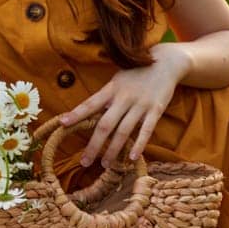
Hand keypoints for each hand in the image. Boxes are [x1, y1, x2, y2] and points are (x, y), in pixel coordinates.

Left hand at [57, 47, 187, 165]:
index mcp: (112, 88)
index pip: (91, 103)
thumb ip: (106, 96)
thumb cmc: (137, 73)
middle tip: (84, 162)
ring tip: (105, 164)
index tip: (62, 124)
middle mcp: (124, 97)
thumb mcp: (118, 80)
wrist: (166, 63)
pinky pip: (146, 130)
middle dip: (94, 145)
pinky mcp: (156, 110)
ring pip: (123, 131)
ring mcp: (141, 104)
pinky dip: (139, 145)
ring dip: (112, 150)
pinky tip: (131, 157)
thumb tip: (87, 114)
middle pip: (105, 124)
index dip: (76, 114)